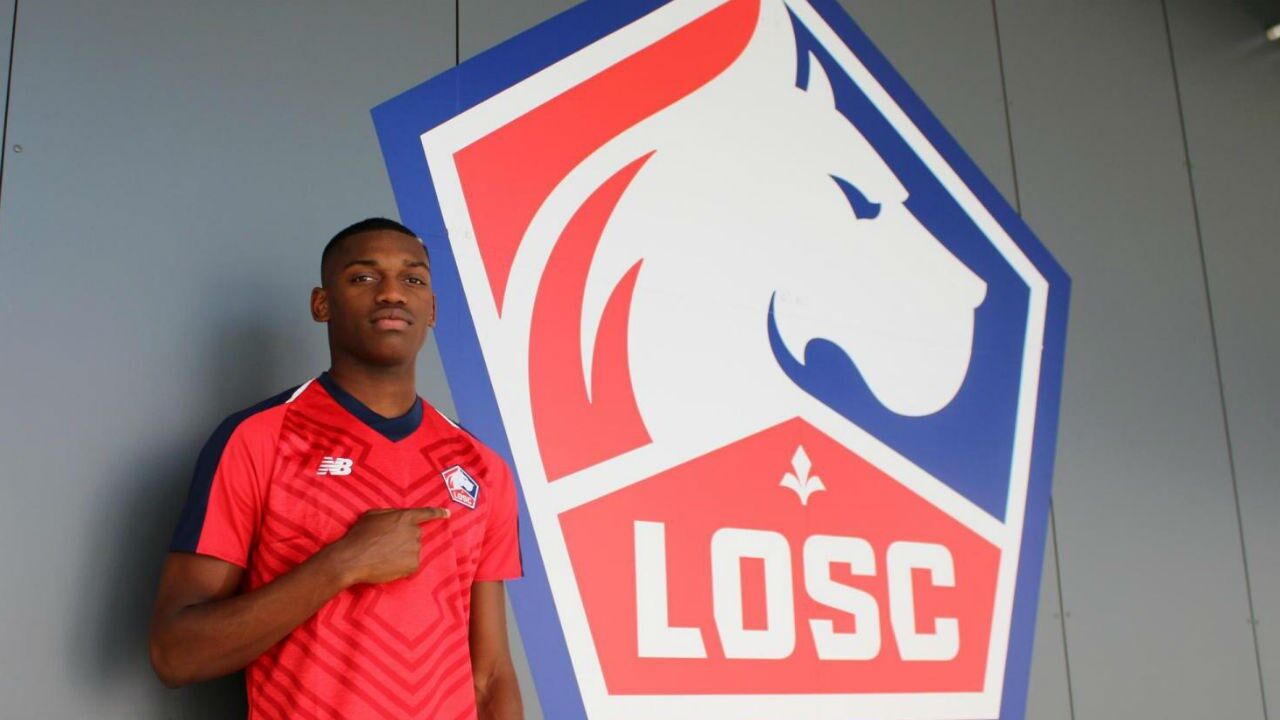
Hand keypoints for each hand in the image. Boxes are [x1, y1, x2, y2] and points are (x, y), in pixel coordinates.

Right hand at [327, 507, 449, 586]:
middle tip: (385, 545)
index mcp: (404, 517)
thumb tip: (397, 518)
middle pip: (415, 535)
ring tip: (383, 555)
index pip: (425, 514)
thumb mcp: (373, 515)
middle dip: (404, 539)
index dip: (437, 513)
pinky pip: (410, 564)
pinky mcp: (413, 565)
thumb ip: (390, 514)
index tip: (447, 514)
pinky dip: (401, 565)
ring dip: (402, 552)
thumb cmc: (359, 535)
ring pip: (412, 550)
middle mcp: (414, 532)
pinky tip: (387, 564)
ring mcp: (415, 549)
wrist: (353, 558)